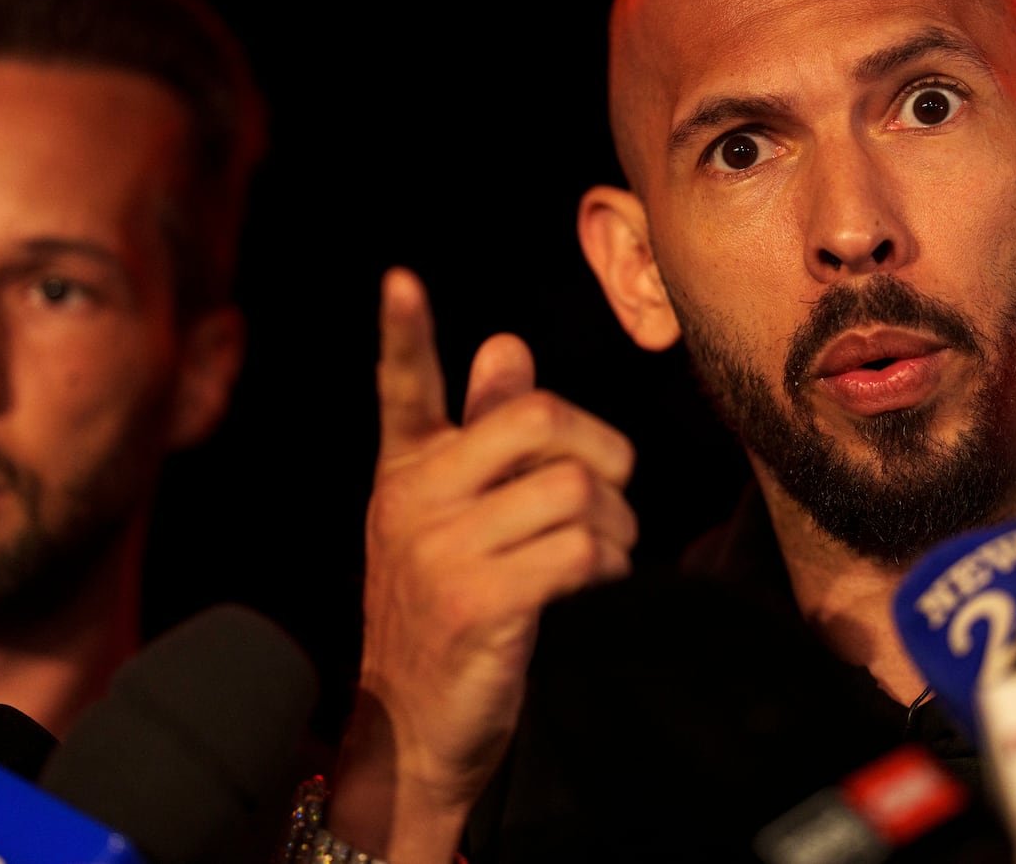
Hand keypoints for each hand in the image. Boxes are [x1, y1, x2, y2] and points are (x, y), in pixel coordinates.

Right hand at [328, 266, 636, 861]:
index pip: (401, 389)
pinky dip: (609, 567)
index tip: (400, 280)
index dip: (402, 333)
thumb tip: (505, 345)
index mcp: (404, 473)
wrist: (410, 733)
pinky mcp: (477, 602)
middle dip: (601, 447)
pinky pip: (580, 551)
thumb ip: (479, 433)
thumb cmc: (443, 615)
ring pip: (575, 490)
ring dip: (615, 525)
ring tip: (602, 554)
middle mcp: (411, 501)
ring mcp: (439, 552)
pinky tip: (595, 587)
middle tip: (614, 485)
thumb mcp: (449, 521)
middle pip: (538, 421)